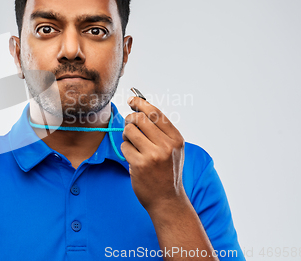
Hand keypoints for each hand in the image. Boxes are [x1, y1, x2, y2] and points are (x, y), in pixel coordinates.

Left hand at [121, 96, 185, 211]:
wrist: (167, 200)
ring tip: (132, 145)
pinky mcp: (139, 164)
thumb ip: (161, 130)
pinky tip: (133, 158)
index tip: (132, 99)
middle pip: (139, 119)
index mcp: (176, 139)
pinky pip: (124, 146)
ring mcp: (153, 155)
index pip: (156, 113)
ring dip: (126, 136)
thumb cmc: (167, 172)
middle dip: (130, 120)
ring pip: (129, 131)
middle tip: (129, 126)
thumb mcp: (173, 150)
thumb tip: (142, 108)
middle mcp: (166, 145)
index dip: (141, 103)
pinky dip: (125, 150)